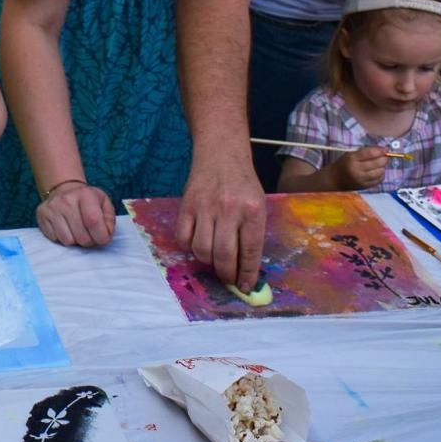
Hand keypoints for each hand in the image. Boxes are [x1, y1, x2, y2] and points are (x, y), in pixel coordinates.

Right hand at [36, 183, 115, 247]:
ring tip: (77, 230)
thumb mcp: (104, 203)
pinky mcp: (42, 215)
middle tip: (89, 234)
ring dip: (75, 241)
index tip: (103, 238)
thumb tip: (106, 235)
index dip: (101, 236)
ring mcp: (52, 208)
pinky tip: (65, 228)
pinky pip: (55, 239)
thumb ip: (109, 220)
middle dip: (89, 241)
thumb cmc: (87, 200)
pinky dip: (62, 238)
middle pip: (81, 236)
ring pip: (68, 241)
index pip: (93, 222)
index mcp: (85, 194)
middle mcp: (66, 200)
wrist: (64, 189)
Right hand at [177, 162, 266, 291]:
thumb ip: (252, 234)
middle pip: (224, 256)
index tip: (246, 287)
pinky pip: (183, 239)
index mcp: (252, 211)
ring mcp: (205, 208)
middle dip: (227, 275)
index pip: (250, 252)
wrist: (221, 154)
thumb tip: (245, 269)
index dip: (248, 275)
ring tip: (214, 259)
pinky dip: (190, 248)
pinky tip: (198, 244)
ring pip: (202, 250)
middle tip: (228, 279)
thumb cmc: (243, 183)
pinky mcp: (186, 206)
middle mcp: (229, 210)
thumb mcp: (257, 205)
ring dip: (208, 262)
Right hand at [333, 146, 388, 190]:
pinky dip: (380, 175)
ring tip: (379, 164)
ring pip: (380, 172)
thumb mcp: (351, 154)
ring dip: (382, 167)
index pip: (370, 153)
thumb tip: (383, 150)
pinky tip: (377, 172)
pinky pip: (379, 180)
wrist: (335, 179)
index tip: (386, 149)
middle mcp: (357, 170)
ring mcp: (362, 179)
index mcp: (352, 159)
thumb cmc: (344, 163)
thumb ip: (365, 152)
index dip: (380, 150)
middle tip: (384, 156)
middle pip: (378, 163)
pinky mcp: (365, 186)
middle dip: (384, 158)